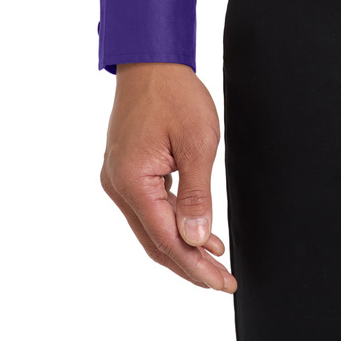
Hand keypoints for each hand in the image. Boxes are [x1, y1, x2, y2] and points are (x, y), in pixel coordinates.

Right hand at [101, 61, 236, 291]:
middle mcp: (118, 185)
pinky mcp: (125, 169)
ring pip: (151, 226)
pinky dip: (172, 221)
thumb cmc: (174, 93)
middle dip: (189, 264)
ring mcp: (118, 178)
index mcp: (132, 182)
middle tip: (221, 282)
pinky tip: (196, 230)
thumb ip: (197, 196)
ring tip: (214, 261)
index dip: (196, 265)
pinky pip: (149, 206)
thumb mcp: (198, 143)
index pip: (167, 239)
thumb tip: (196, 240)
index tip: (222, 282)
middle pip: (155, 240)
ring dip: (182, 245)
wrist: (150, 59)